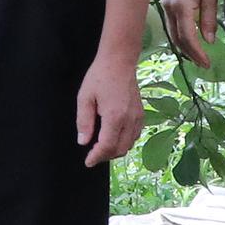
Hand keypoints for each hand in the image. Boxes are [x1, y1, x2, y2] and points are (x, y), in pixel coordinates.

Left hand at [76, 48, 144, 167]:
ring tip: (101, 147)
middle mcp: (129, 120)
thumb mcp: (85, 97)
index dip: (96, 157)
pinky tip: (114, 137)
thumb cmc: (99, 76)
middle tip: (92, 155)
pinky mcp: (141, 114)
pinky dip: (125, 141)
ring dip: (116, 150)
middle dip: (105, 156)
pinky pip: (135, 136)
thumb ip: (84, 122)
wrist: (119, 62)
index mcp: (114, 117)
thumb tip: (83, 142)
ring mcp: (138, 118)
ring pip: (129, 144)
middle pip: (120, 149)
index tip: (88, 162)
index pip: (107, 146)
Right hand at [159, 0, 220, 68]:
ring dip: (183, 47)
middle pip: (177, 38)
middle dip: (190, 53)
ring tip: (196, 56)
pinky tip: (188, 40)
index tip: (206, 62)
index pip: (188, 36)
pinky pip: (171, 25)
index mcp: (182, 6)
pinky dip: (179, 36)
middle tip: (203, 63)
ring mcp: (165, 6)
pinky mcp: (165, 3)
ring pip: (172, 33)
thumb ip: (208, 19)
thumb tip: (209, 41)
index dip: (197, 52)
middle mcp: (169, 8)